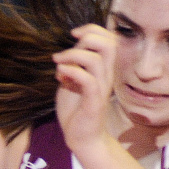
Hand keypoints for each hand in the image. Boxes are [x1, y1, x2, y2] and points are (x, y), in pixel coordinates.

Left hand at [53, 24, 115, 153]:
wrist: (81, 138)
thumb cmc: (76, 110)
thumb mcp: (71, 83)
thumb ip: (72, 67)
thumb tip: (64, 55)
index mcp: (103, 69)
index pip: (109, 39)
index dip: (92, 30)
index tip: (73, 34)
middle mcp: (106, 76)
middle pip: (109, 44)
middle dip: (87, 37)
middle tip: (68, 47)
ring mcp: (101, 89)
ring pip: (97, 60)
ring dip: (73, 56)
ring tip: (58, 63)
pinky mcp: (94, 102)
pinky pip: (88, 80)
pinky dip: (72, 72)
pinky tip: (60, 76)